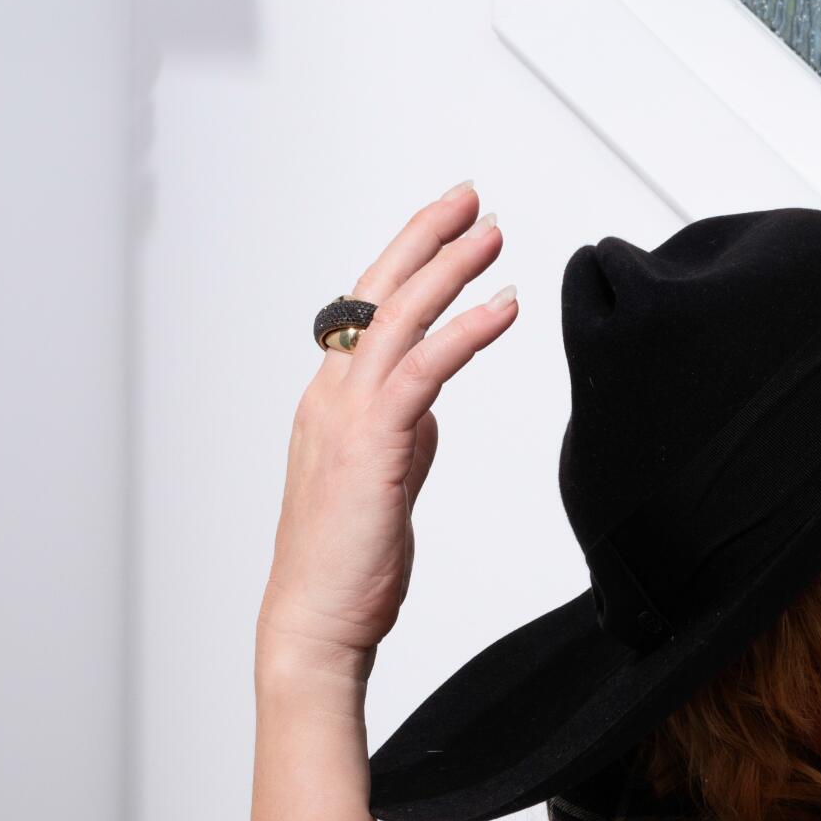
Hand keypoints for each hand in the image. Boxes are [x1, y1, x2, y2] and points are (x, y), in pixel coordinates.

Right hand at [257, 179, 516, 679]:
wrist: (317, 620)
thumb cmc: (348, 563)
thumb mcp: (386, 485)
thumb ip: (405, 440)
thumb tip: (430, 412)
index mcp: (331, 401)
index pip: (367, 313)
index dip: (407, 265)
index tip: (447, 230)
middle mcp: (331, 395)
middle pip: (378, 294)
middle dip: (426, 240)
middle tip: (469, 200)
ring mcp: (347, 416)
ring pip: (398, 318)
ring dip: (449, 269)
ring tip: (492, 234)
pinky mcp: (374, 444)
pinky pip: (424, 370)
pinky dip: (467, 332)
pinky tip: (503, 306)